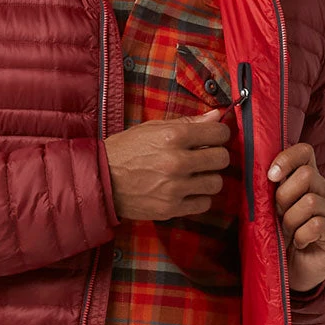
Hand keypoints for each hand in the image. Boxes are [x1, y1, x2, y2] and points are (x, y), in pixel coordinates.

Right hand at [103, 108, 230, 220]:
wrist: (102, 180)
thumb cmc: (126, 150)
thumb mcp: (152, 128)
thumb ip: (187, 123)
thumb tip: (216, 116)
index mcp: (173, 137)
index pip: (219, 133)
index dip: (219, 134)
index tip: (214, 137)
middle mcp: (177, 162)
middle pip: (222, 159)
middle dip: (216, 155)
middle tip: (205, 156)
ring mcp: (175, 188)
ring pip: (216, 183)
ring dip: (209, 178)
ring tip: (195, 175)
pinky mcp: (171, 208)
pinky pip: (204, 204)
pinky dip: (199, 197)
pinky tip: (188, 190)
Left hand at [267, 142, 324, 292]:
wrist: (291, 273)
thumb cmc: (277, 239)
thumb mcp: (267, 211)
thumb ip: (267, 190)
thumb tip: (254, 169)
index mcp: (308, 181)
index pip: (305, 152)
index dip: (287, 159)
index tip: (270, 176)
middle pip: (307, 175)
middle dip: (284, 197)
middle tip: (279, 217)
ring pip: (310, 202)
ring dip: (291, 221)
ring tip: (289, 234)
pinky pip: (317, 226)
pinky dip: (301, 237)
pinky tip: (300, 244)